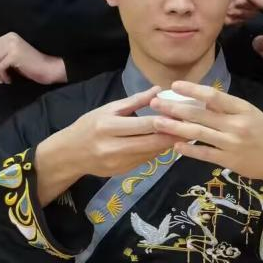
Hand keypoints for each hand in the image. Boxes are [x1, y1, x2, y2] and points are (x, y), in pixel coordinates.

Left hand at [0, 33, 65, 85]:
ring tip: (3, 80)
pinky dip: (2, 76)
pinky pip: (0, 67)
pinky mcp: (14, 55)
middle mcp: (10, 38)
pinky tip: (8, 80)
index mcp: (9, 36)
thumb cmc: (31, 63)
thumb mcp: (12, 55)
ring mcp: (12, 46)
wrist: (48, 68)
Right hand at [34, 88, 174, 204]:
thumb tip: (158, 90)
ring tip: (185, 134)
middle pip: (152, 142)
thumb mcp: (107, 109)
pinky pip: (145, 161)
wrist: (69, 154)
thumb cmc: (88, 126)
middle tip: (193, 127)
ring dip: (168, 144)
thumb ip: (134, 101)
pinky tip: (166, 143)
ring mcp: (118, 163)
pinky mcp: (122, 172)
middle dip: (174, 135)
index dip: (167, 120)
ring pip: (152, 153)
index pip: (145, 124)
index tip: (184, 115)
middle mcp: (114, 147)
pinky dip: (157, 151)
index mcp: (109, 127)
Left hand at [151, 83, 262, 183]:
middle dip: (174, 108)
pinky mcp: (228, 161)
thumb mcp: (251, 113)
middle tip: (155, 103)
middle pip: (200, 114)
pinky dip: (188, 149)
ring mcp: (231, 144)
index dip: (192, 90)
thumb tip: (200, 99)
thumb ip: (228, 107)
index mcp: (242, 109)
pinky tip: (174, 144)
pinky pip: (203, 153)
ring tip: (157, 122)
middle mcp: (236, 125)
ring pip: (197, 133)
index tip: (174, 86)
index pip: (213, 96)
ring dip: (174, 127)